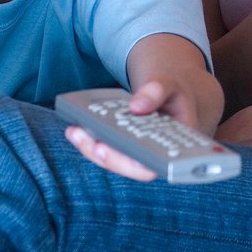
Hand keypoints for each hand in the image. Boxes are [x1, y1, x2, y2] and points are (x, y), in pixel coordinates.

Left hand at [64, 78, 192, 182]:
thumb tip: (136, 107)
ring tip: (75, 131)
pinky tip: (78, 128)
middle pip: (132, 167)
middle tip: (93, 144)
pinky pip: (110, 149)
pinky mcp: (126, 147)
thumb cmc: (174, 93)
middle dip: (109, 157)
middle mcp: (158, 155)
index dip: (133, 165)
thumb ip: (157, 90)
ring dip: (93, 149)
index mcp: (177, 147)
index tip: (113, 152)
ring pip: (116, 160)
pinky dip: (92, 140)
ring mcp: (140, 153)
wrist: (172, 93)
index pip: (155, 165)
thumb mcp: (170, 84)